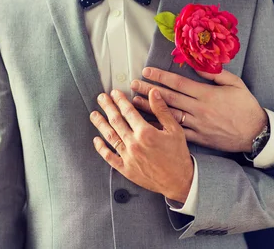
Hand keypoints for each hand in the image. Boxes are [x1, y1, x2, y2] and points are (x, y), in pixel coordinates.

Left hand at [90, 88, 193, 202]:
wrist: (179, 181)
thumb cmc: (178, 155)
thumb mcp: (175, 130)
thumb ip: (162, 110)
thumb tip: (153, 92)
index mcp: (146, 132)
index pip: (128, 112)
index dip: (120, 100)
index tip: (114, 93)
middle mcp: (134, 144)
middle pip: (116, 121)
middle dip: (107, 107)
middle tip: (101, 98)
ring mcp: (128, 157)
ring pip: (110, 137)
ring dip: (100, 124)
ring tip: (94, 114)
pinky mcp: (126, 169)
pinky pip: (109, 157)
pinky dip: (101, 148)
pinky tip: (96, 140)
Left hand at [131, 67, 267, 152]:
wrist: (256, 134)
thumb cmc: (246, 106)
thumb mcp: (235, 84)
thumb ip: (215, 74)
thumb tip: (196, 65)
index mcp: (207, 94)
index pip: (178, 83)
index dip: (160, 76)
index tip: (146, 71)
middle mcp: (199, 109)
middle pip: (168, 98)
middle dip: (148, 90)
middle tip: (132, 85)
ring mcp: (198, 125)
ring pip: (168, 115)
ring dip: (149, 109)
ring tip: (134, 103)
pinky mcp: (199, 138)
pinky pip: (176, 132)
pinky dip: (162, 128)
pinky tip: (149, 124)